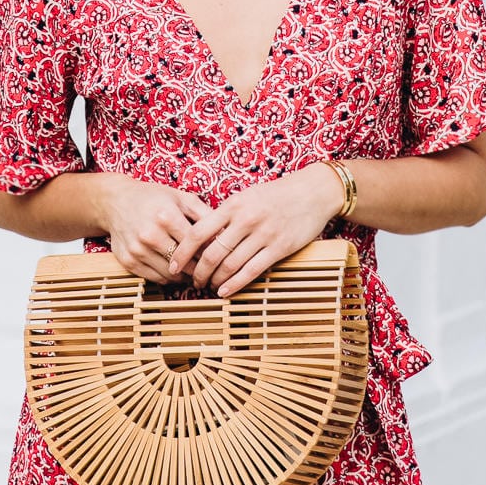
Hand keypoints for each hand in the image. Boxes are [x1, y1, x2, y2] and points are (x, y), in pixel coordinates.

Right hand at [98, 175, 208, 283]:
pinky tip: (175, 271)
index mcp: (166, 215)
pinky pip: (155, 278)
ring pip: (171, 275)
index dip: (210, 253)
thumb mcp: (180, 197)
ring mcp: (138, 249)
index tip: (218, 257)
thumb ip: (203, 213)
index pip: (196, 244)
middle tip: (210, 271)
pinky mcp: (128, 261)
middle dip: (199, 269)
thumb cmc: (152, 198)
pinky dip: (168, 278)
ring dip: (185, 277)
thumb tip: (225, 231)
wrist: (116, 201)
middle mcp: (150, 234)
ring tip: (194, 272)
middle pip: (185, 263)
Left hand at [168, 164, 344, 297]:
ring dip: (215, 280)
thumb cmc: (276, 195)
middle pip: (212, 252)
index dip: (183, 251)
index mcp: (233, 204)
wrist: (311, 192)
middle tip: (192, 281)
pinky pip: (252, 271)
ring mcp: (263, 234)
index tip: (174, 265)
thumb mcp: (246, 196)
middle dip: (198, 271)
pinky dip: (235, 284)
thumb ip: (226, 214)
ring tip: (208, 287)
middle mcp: (245, 219)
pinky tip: (225, 292)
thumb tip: (202, 235)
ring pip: (230, 264)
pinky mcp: (279, 247)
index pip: (199, 231)